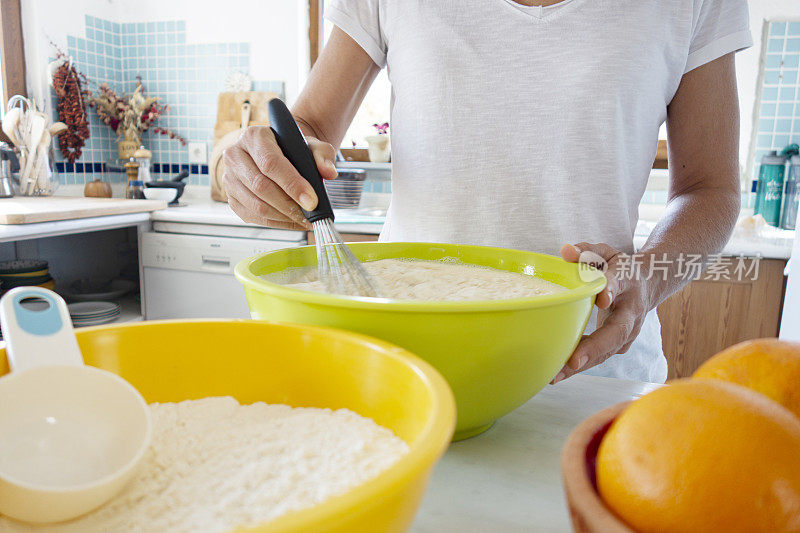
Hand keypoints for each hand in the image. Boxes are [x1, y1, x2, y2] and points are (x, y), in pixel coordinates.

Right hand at [223, 126, 337, 229]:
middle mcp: (235, 155)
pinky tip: (292, 221)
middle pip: (260, 186)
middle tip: (310, 214)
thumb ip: (323, 155)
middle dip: (289, 205)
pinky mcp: (232, 197)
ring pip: (255, 205)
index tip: (311, 201)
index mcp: (254, 136)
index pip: (270, 163)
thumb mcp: (311, 145)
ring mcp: (230, 178)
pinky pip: (252, 216)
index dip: (292, 184)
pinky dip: (276, 223)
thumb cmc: (293, 149)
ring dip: (283, 217)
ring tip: (305, 219)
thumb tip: (329, 172)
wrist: (280, 154)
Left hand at [551, 243, 650, 383]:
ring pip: (607, 351)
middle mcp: (632, 312)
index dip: (612, 289)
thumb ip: (586, 251)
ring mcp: (628, 332)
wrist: (649, 284)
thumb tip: (565, 251)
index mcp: (629, 282)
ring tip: (554, 376)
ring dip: (581, 365)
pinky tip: (556, 373)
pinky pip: (599, 356)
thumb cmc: (620, 268)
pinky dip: (579, 365)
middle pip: (616, 332)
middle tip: (573, 362)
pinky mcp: (618, 345)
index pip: (621, 283)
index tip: (602, 298)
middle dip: (595, 348)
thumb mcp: (606, 253)